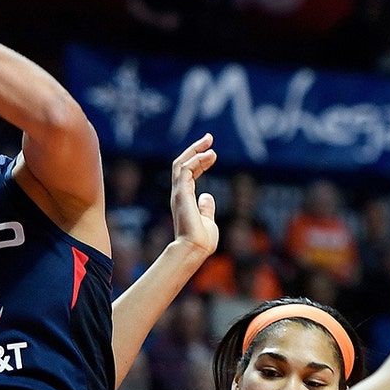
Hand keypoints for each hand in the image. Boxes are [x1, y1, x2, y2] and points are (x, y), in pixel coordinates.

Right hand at [169, 133, 218, 258]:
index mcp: (184, 199)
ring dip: (195, 150)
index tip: (212, 153)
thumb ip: (206, 208)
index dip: (199, 161)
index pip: (188, 174)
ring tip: (210, 142)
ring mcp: (178, 193)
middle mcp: (178, 194)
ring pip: (181, 164)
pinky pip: (186, 169)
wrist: (195, 250)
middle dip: (194, 149)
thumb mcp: (207, 221)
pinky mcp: (181, 193)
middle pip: (182, 164)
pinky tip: (209, 155)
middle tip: (209, 138)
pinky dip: (196, 159)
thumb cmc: (201, 241)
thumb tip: (208, 196)